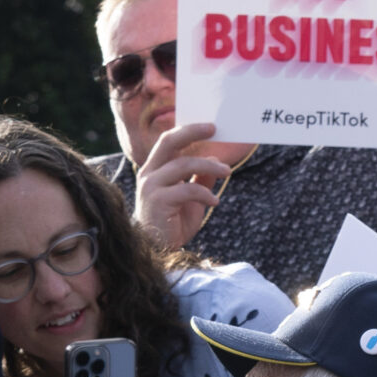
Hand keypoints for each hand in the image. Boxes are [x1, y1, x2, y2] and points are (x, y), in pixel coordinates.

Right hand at [133, 120, 235, 247]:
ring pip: (182, 164)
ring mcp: (151, 186)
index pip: (169, 142)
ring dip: (209, 166)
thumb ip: (200, 179)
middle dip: (191, 132)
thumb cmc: (173, 223)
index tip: (211, 126)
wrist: (159, 250)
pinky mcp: (158, 201)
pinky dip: (205, 193)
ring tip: (227, 172)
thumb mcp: (192, 198)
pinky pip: (186, 189)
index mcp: (155, 169)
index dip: (188, 131)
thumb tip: (216, 162)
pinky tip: (215, 202)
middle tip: (213, 129)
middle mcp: (149, 174)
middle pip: (169, 142)